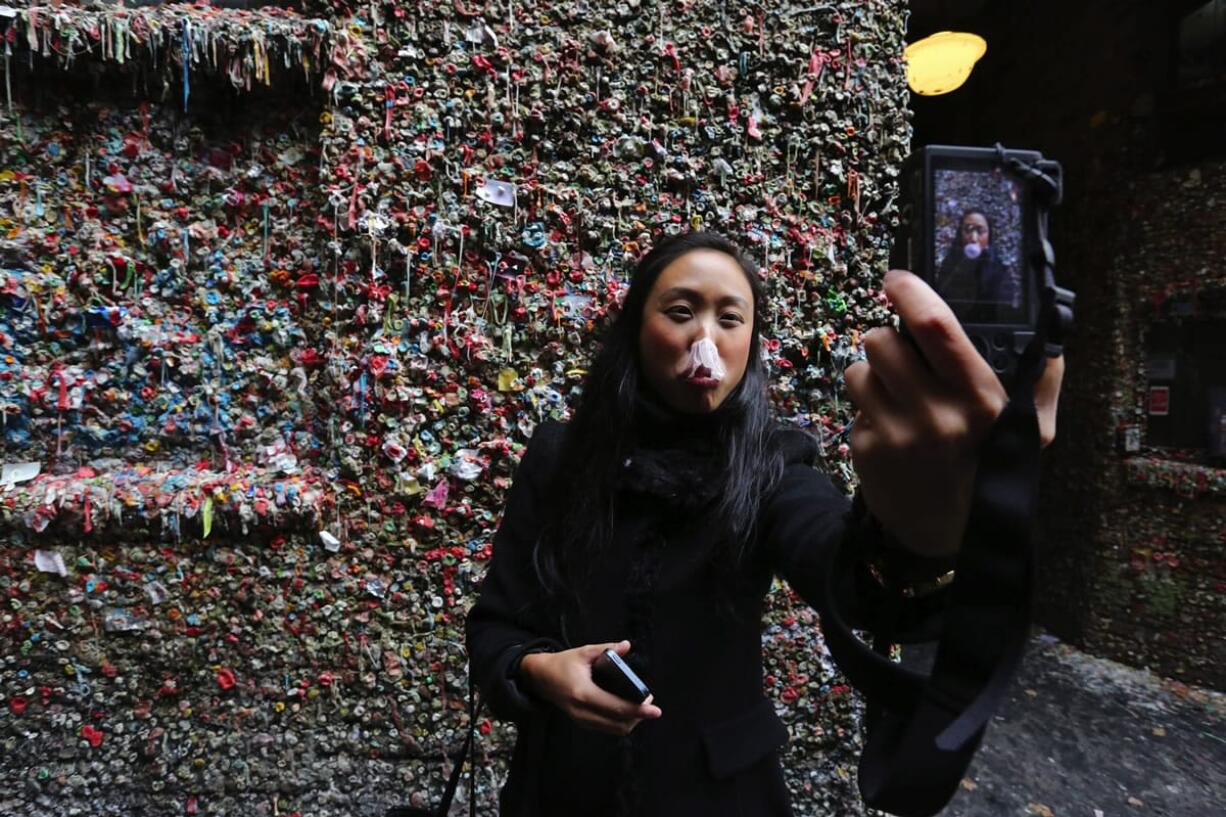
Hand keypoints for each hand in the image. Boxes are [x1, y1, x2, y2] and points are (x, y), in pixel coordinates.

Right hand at [518, 639, 661, 734]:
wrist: (540, 677)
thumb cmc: (563, 663)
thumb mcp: (584, 652)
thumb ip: (606, 649)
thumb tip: (626, 645)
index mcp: (584, 693)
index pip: (617, 707)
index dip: (638, 710)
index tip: (655, 709)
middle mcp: (582, 711)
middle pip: (619, 723)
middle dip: (638, 716)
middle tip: (648, 702)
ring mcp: (581, 720)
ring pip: (614, 730)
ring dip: (630, 721)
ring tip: (641, 707)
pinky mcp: (581, 722)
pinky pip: (606, 728)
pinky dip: (620, 723)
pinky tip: (627, 712)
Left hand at [844, 270, 1065, 557]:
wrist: (948, 537)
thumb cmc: (991, 470)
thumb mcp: (1031, 433)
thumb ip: (1042, 379)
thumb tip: (1050, 331)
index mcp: (981, 400)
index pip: (936, 328)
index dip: (911, 292)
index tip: (898, 278)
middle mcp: (936, 415)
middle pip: (881, 340)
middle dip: (886, 338)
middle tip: (902, 353)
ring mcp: (896, 434)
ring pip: (859, 369)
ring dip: (873, 373)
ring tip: (898, 395)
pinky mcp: (865, 450)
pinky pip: (854, 405)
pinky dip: (868, 409)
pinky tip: (892, 428)